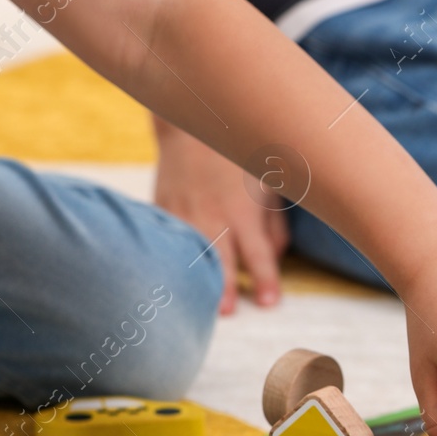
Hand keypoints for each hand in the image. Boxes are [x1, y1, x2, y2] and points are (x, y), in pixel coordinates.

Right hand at [153, 123, 288, 314]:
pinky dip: (166, 258)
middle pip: (221, 257)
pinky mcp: (162, 208)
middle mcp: (213, 213)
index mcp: (244, 209)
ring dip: (193, 280)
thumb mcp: (269, 184)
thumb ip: (274, 226)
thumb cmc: (241, 158)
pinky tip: (163, 280)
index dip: (265, 279)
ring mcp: (184, 211)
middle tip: (227, 312)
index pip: (258, 252)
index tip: (269, 303)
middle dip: (225, 285)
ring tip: (193, 305)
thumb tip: (274, 260)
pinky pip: (165, 237)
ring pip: (189, 252)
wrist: (196, 123)